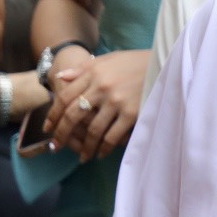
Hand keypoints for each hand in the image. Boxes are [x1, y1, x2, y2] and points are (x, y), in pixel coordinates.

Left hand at [44, 47, 145, 161]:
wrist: (168, 62)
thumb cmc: (136, 62)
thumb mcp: (109, 59)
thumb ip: (82, 69)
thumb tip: (60, 77)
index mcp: (93, 73)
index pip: (64, 98)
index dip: (53, 116)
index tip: (48, 129)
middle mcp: (102, 87)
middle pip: (73, 116)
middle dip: (62, 135)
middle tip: (56, 148)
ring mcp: (117, 101)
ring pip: (92, 130)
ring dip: (85, 147)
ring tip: (82, 157)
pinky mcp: (132, 113)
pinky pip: (112, 136)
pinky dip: (104, 148)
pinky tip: (101, 153)